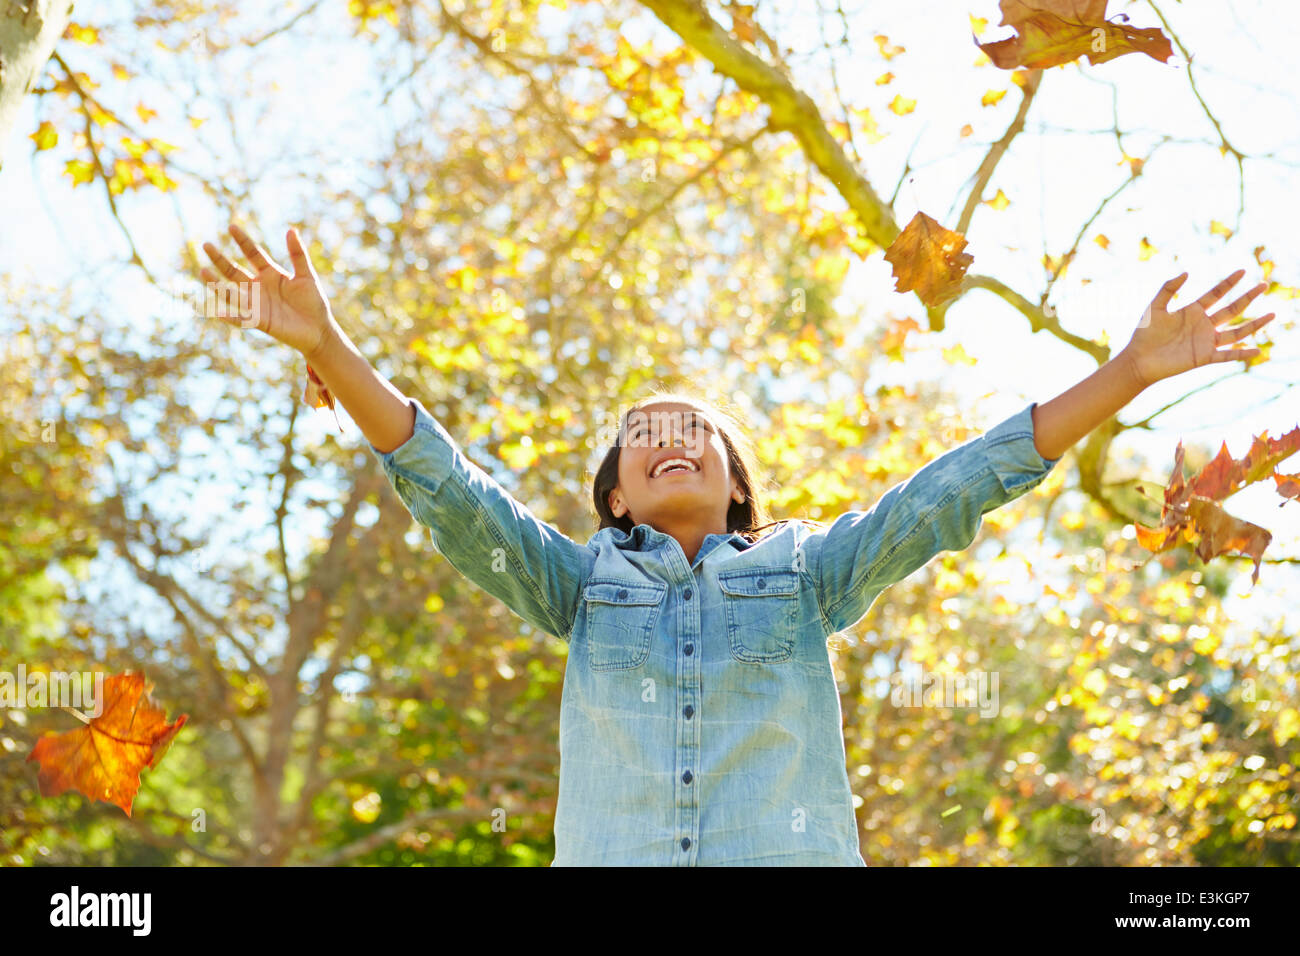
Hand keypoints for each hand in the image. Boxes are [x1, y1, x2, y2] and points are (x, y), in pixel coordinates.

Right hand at [200, 223, 336, 358]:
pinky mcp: (259, 321)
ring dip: (216, 284)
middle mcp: (259, 287)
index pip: (253, 254)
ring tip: (202, 271)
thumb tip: (290, 230)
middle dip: (220, 259)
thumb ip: (298, 255)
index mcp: (270, 273)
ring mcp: (257, 304)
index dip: (243, 241)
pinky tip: (218, 312)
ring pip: (232, 293)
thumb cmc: (314, 302)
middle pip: (234, 271)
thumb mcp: (307, 275)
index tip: (232, 226)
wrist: (319, 330)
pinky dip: (230, 317)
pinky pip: (241, 318)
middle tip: (206, 245)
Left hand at [1120, 270, 1274, 389]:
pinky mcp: (1204, 358)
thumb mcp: (1155, 307)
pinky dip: (1242, 353)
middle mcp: (1203, 325)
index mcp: (1192, 311)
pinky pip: (1227, 355)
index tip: (1243, 270)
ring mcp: (1206, 342)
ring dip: (1254, 324)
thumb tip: (1187, 272)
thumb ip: (1168, 289)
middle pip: (1231, 309)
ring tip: (1272, 314)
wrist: (1138, 360)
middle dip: (1248, 297)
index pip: (1216, 294)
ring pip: (1236, 332)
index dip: (1229, 283)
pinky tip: (1257, 350)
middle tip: (1263, 284)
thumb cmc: (1144, 334)